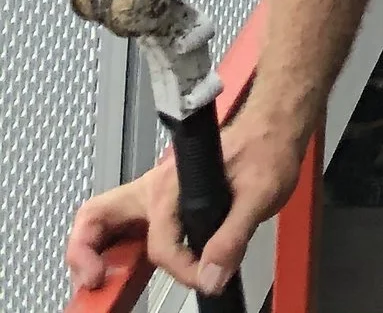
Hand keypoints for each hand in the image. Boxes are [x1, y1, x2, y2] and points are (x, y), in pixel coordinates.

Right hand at [68, 109, 307, 296]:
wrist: (275, 125)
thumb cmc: (266, 147)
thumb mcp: (259, 194)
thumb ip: (232, 237)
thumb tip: (211, 276)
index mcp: (172, 185)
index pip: (161, 244)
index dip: (182, 268)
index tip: (205, 278)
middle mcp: (155, 190)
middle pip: (96, 216)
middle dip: (82, 251)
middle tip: (91, 281)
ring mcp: (153, 197)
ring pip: (104, 223)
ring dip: (94, 253)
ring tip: (95, 282)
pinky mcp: (161, 205)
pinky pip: (125, 230)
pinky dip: (114, 253)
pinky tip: (122, 271)